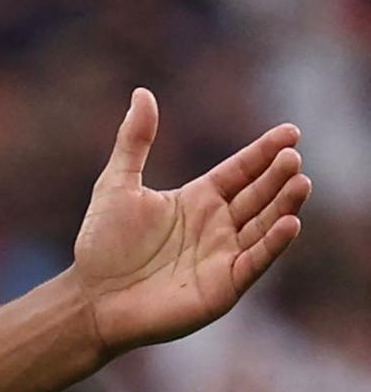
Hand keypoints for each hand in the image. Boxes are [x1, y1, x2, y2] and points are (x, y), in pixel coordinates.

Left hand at [70, 90, 307, 353]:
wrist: (91, 298)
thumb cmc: (102, 244)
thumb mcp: (117, 185)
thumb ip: (134, 141)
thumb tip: (142, 93)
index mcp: (198, 199)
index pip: (241, 170)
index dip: (264, 152)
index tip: (290, 132)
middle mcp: (218, 225)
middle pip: (258, 195)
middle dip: (278, 176)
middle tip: (292, 156)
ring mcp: (224, 255)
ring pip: (264, 225)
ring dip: (284, 205)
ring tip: (300, 182)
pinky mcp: (223, 286)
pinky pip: (254, 261)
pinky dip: (273, 244)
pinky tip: (289, 223)